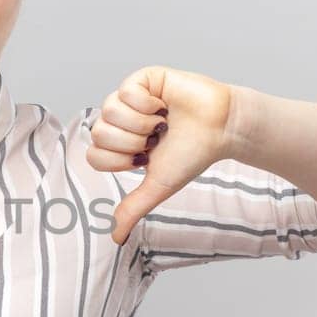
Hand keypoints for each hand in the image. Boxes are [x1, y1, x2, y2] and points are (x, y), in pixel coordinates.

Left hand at [85, 65, 237, 244]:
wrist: (221, 129)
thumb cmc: (193, 154)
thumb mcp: (158, 185)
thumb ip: (133, 208)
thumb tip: (115, 238)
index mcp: (120, 143)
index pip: (95, 154)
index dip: (120, 160)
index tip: (145, 158)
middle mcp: (120, 119)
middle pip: (99, 133)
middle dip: (132, 142)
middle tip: (156, 139)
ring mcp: (130, 97)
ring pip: (109, 112)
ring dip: (141, 123)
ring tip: (162, 123)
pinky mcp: (143, 78)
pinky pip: (125, 91)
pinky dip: (147, 104)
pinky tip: (164, 106)